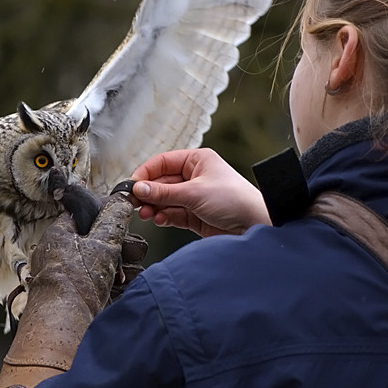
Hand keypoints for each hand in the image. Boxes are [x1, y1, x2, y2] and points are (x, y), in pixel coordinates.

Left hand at [28, 195, 132, 316]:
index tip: (122, 214)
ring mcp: (69, 277)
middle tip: (128, 249)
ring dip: (120, 266)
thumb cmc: (73, 285)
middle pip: (97, 239)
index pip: (83, 213)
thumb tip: (121, 201)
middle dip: (117, 245)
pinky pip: (102, 283)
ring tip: (125, 271)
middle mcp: (61, 254)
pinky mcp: (79, 296)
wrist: (65, 328)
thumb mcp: (102, 243)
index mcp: (59, 235)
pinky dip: (115, 283)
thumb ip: (114, 219)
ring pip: (102, 262)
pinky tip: (123, 285)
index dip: (104, 212)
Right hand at [130, 148, 268, 237]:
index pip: (163, 162)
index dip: (145, 173)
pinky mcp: (195, 215)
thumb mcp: (194, 193)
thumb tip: (138, 189)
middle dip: (148, 193)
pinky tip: (159, 219)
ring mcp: (194, 196)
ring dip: (154, 206)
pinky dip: (164, 216)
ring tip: (145, 213)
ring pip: (166, 199)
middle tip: (133, 202)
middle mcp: (195, 177)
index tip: (132, 185)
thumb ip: (164, 193)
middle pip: (162, 182)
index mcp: (197, 161)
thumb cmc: (234, 200)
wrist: (255, 226)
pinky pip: (173, 213)